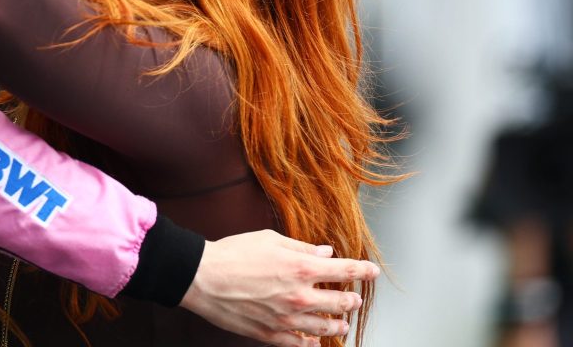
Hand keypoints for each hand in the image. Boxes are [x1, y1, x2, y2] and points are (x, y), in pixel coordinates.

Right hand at [180, 229, 377, 345]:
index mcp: (301, 268)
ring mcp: (287, 318)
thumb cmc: (232, 253)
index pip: (344, 271)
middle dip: (351, 300)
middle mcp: (300, 296)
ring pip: (325, 327)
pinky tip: (314, 341)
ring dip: (338, 324)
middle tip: (355, 299)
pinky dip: (311, 343)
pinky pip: (300, 344)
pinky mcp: (272, 333)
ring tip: (342, 324)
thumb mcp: (269, 240)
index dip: (362, 270)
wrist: (202, 277)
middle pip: (340, 303)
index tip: (372, 271)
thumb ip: (301, 248)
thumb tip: (324, 252)